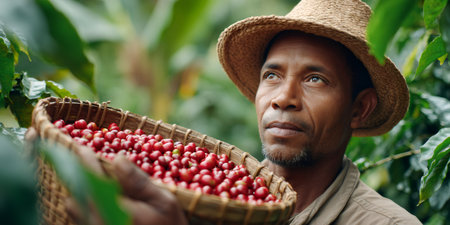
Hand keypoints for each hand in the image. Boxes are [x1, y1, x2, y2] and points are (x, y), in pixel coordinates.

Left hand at [67, 149, 187, 224]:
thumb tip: (118, 159)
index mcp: (118, 211)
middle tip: (86, 164)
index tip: (82, 147)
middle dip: (80, 178)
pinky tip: (101, 200)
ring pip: (76, 209)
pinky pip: (83, 219)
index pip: (94, 181)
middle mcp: (100, 222)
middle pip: (76, 196)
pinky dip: (87, 206)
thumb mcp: (164, 202)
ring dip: (82, 192)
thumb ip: (139, 182)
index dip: (86, 162)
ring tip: (93, 181)